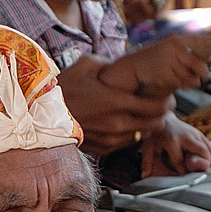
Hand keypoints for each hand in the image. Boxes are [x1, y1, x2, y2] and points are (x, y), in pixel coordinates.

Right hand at [57, 55, 173, 155]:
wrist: (41, 115)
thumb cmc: (62, 89)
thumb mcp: (85, 65)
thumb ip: (108, 63)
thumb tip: (120, 64)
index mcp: (116, 101)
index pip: (156, 107)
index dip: (167, 102)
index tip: (169, 97)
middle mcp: (117, 123)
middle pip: (155, 124)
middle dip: (162, 115)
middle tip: (162, 105)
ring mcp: (111, 138)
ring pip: (142, 135)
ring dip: (148, 126)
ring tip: (145, 114)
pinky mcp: (103, 148)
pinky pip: (127, 143)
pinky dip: (132, 134)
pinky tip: (127, 123)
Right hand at [130, 33, 210, 92]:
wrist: (134, 66)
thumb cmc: (153, 58)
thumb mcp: (167, 49)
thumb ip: (183, 54)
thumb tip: (204, 65)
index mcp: (175, 40)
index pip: (195, 39)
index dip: (207, 41)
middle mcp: (173, 49)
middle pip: (198, 64)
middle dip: (204, 73)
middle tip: (204, 76)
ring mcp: (168, 61)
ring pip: (190, 76)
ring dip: (193, 82)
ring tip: (192, 82)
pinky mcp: (164, 74)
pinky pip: (180, 83)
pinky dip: (183, 85)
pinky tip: (180, 84)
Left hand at [140, 111, 210, 177]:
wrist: (162, 117)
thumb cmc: (155, 134)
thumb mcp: (148, 146)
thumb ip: (146, 161)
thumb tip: (144, 176)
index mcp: (171, 141)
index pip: (181, 162)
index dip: (182, 174)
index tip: (182, 180)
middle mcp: (185, 136)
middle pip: (201, 153)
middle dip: (202, 166)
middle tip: (200, 176)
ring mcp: (193, 133)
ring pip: (207, 149)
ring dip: (208, 162)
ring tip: (204, 171)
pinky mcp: (199, 132)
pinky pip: (210, 146)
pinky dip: (210, 156)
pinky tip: (206, 163)